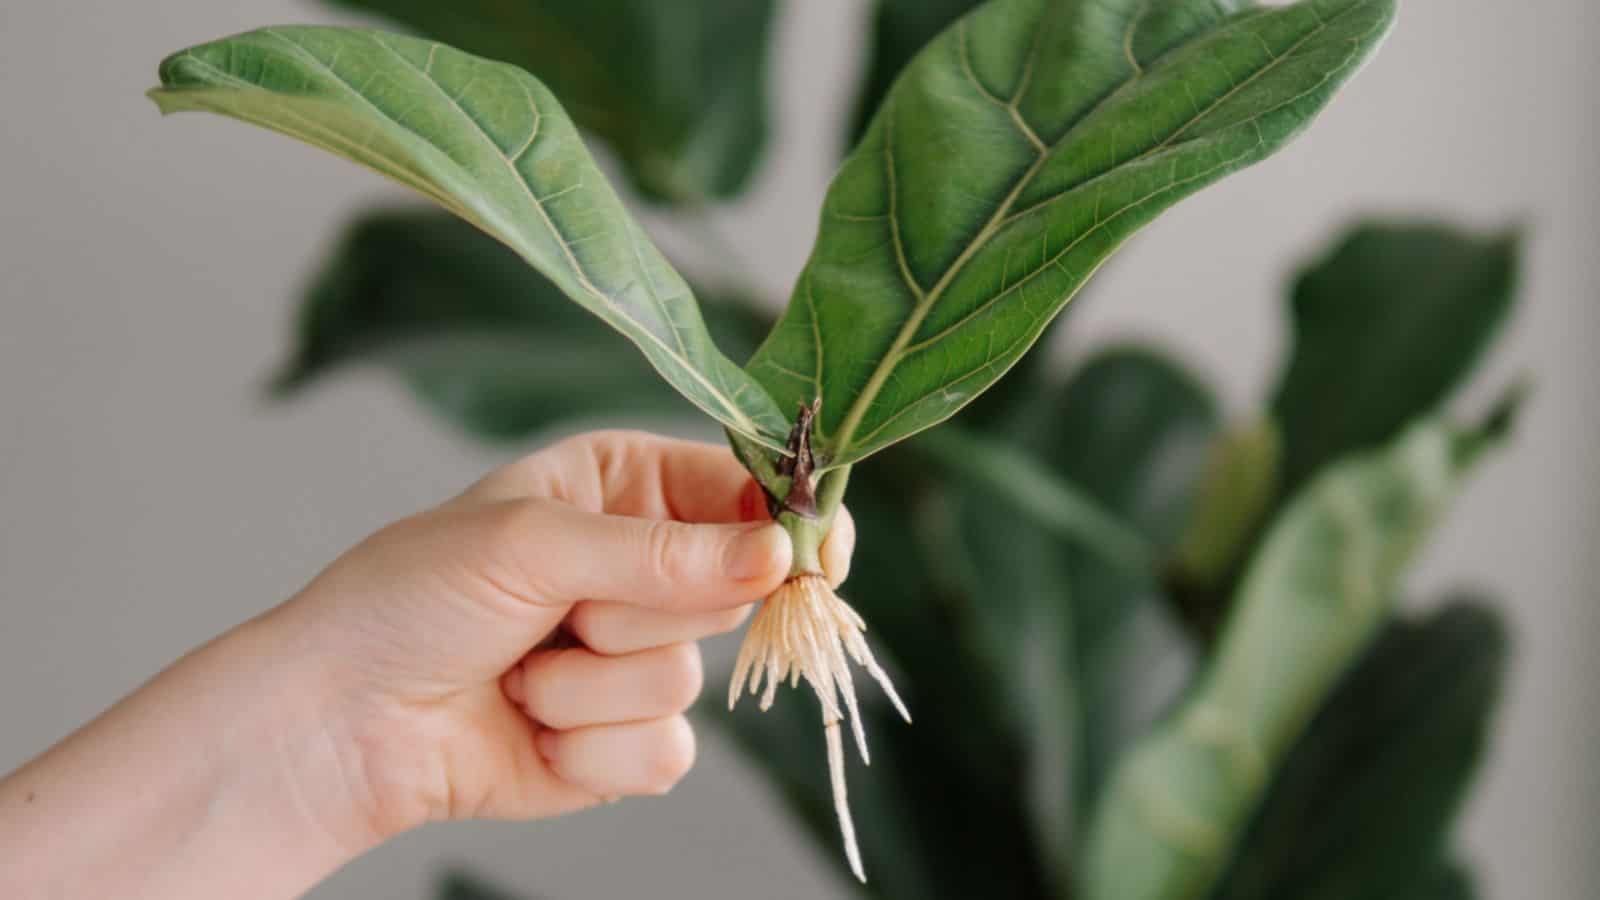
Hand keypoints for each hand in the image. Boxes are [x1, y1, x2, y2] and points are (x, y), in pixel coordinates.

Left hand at [264, 430, 853, 844]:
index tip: (817, 556)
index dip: (789, 521)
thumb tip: (776, 553)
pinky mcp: (621, 739)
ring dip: (591, 685)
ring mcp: (633, 656)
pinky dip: (589, 749)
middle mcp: (641, 566)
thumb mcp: (533, 543)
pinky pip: (664, 753)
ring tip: (520, 669)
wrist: (339, 721)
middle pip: (732, 592)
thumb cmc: (411, 599)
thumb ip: (660, 552)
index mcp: (623, 485)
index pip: (744, 491)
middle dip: (642, 613)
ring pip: (691, 680)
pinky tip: (529, 726)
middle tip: (563, 610)